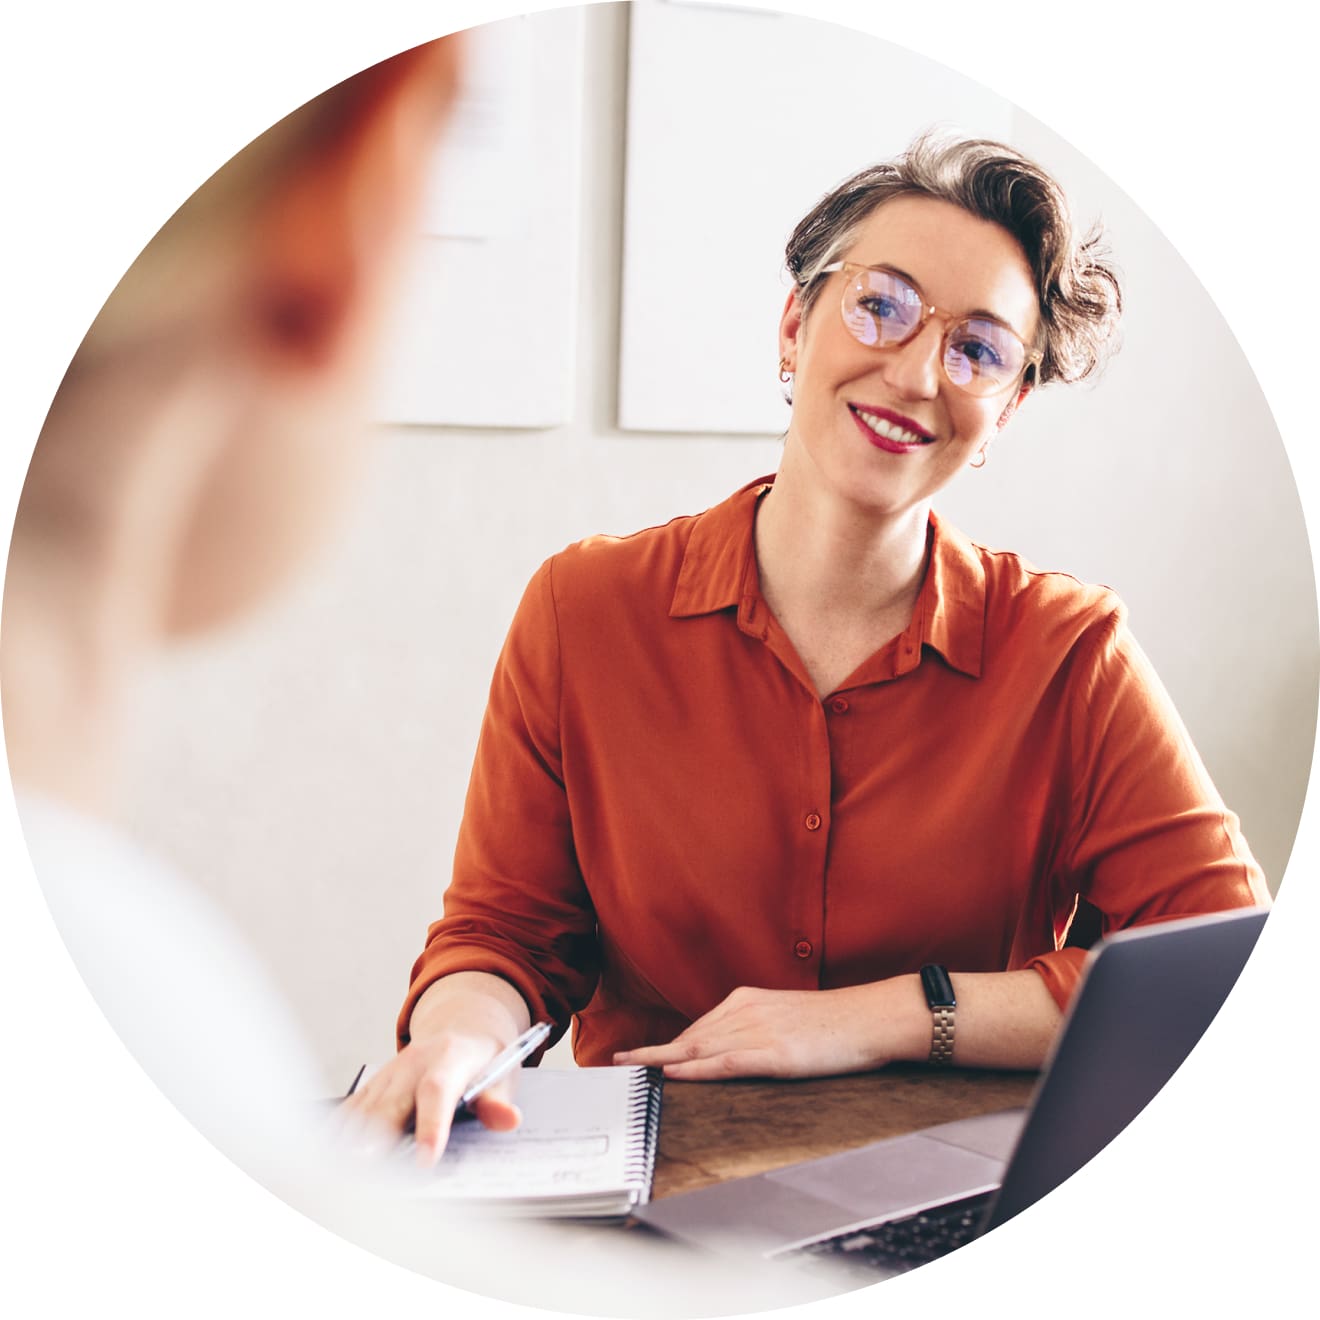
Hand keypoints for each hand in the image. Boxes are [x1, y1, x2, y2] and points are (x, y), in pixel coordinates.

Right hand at [341, 972, 530, 1164]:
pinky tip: (328, 1159)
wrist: (462, 1026)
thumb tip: (508, 1119)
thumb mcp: (503, 1073)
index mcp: (450, 1057)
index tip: (427, 1160)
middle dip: (376, 1139)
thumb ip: (499, 1100)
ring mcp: (390, 1074)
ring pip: (365, 1109)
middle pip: (390, 1104)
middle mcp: (413, 1063)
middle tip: (365, 1172)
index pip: (438, 1091)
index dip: (431, 1126)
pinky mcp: (374, 1085)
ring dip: (352, 1142)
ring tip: (342, 1178)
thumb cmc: (484, 1058)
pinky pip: (352, 1110)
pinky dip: (340, 1134)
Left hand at [613, 983, 908, 1080]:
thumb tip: (727, 1048)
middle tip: (614, 1063)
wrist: (870, 1017)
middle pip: (688, 1038)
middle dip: (650, 1052)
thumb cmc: (834, 1022)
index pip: (696, 1029)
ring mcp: (758, 1032)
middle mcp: (745, 1011)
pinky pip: (726, 1063)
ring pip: (699, 1049)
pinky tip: (673, 1074)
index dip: (662, 1045)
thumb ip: (753, 1028)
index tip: (633, 1054)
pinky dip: (696, 1069)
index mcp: (747, 1000)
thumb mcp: (785, 1017)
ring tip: (630, 1071)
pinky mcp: (775, 1054)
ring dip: (661, 1061)